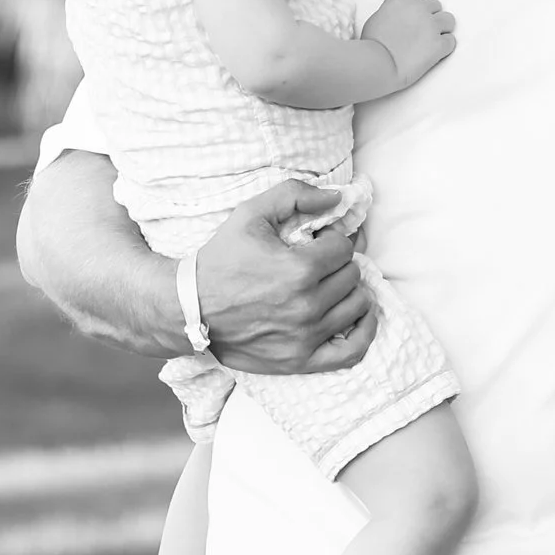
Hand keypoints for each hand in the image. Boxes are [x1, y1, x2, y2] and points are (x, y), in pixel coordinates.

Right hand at [191, 176, 375, 376]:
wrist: (190, 308)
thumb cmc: (220, 260)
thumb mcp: (251, 214)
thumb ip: (294, 195)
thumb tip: (337, 198)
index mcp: (298, 269)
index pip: (344, 248)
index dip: (331, 240)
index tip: (315, 242)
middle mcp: (307, 305)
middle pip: (352, 275)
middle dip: (338, 263)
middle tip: (318, 263)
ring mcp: (306, 336)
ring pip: (357, 306)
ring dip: (349, 290)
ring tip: (330, 284)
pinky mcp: (301, 360)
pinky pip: (353, 350)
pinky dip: (364, 331)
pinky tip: (359, 315)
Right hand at [362, 0, 455, 90]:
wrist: (377, 64)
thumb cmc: (373, 42)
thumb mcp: (379, 13)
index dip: (418, 4)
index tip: (412, 16)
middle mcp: (420, 8)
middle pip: (436, 5)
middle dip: (429, 16)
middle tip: (418, 32)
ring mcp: (431, 26)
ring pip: (448, 20)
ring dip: (441, 29)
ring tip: (428, 41)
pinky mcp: (439, 44)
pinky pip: (451, 41)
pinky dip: (444, 47)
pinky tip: (432, 53)